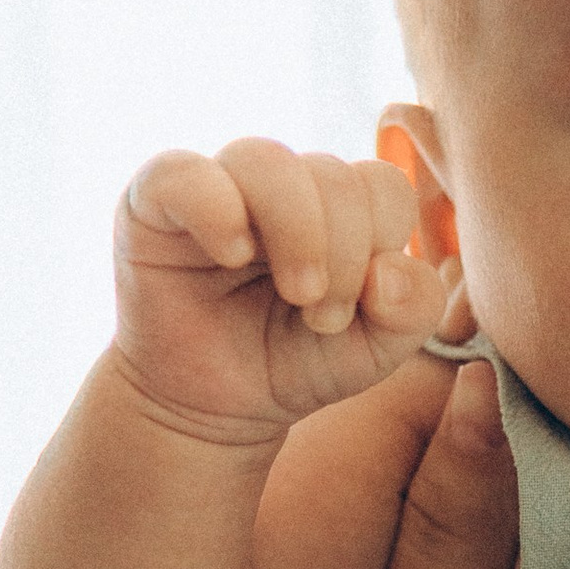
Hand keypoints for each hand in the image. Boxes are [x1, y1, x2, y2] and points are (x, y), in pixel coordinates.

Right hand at [114, 137, 465, 442]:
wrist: (210, 407)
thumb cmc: (294, 364)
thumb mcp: (374, 351)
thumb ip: (413, 309)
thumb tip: (391, 269)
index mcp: (338, 206)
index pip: (381, 185)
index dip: (381, 243)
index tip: (351, 310)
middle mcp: (281, 185)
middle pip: (331, 174)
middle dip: (342, 252)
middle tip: (321, 315)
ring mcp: (219, 186)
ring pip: (266, 160)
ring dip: (294, 231)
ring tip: (293, 294)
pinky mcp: (156, 200)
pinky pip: (184, 173)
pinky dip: (216, 210)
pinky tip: (232, 255)